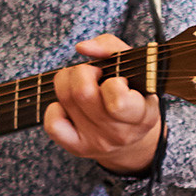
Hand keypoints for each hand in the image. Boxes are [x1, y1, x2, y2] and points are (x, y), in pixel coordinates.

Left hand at [43, 35, 162, 173]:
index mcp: (142, 115)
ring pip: (66, 101)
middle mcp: (120, 133)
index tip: (117, 80)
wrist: (130, 138)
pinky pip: (53, 125)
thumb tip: (82, 47)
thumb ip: (112, 48)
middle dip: (82, 71)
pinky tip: (68, 105)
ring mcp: (97, 142)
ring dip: (67, 82)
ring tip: (80, 83)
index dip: (112, 82)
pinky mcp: (77, 148)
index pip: (117, 101)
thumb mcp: (134, 68)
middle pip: (82, 93)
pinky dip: (55, 108)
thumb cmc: (132, 93)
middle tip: (92, 73)